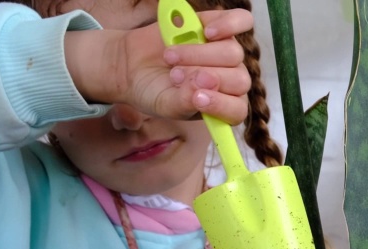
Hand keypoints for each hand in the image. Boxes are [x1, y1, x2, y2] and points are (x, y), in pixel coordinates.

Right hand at [66, 9, 253, 123]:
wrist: (129, 66)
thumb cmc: (150, 91)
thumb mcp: (164, 105)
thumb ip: (184, 104)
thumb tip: (199, 94)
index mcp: (222, 107)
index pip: (237, 108)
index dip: (219, 101)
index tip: (192, 94)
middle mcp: (229, 81)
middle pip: (238, 77)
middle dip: (202, 74)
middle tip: (171, 72)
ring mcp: (225, 54)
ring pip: (231, 52)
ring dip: (199, 53)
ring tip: (170, 56)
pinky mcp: (216, 28)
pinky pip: (237, 22)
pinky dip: (226, 23)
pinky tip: (206, 29)